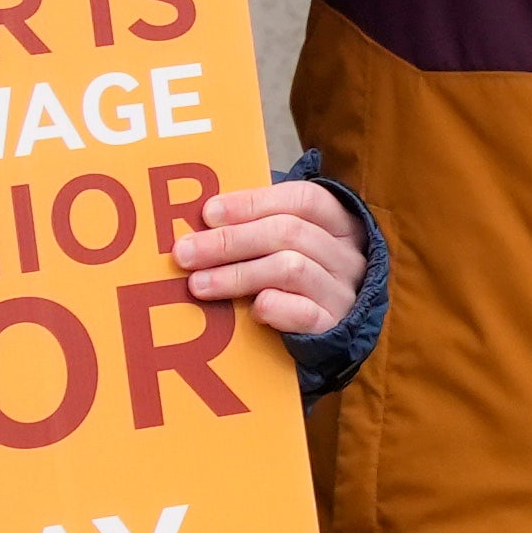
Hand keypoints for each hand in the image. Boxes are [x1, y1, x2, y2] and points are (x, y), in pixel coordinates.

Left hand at [177, 177, 372, 341]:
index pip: (302, 199)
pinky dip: (273, 307)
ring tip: (198, 285)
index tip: (208, 214)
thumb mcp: (290, 246)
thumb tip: (203, 220)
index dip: (253, 203)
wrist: (336, 333)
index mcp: (339, 223)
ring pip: (290, 269)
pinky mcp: (333, 326)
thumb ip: (259, 228)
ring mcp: (343, 291)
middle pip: (289, 233)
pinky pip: (302, 313)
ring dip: (237, 275)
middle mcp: (347, 254)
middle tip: (185, 253)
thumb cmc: (300, 280)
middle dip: (230, 241)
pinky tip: (250, 310)